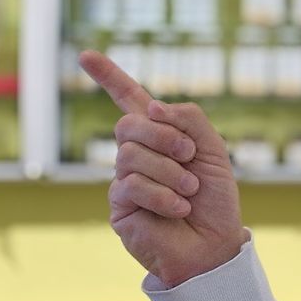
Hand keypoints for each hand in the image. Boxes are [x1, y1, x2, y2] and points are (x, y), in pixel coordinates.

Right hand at [80, 50, 246, 287]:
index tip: (85, 54)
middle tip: (190, 156)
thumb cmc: (215, 201)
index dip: (108, 76)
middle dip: (163, 136)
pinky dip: (162, 195)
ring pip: (131, 155)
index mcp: (159, 136)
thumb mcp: (213, 151)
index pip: (128, 100)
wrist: (214, 246)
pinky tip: (177, 209)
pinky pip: (132, 185)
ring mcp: (124, 180)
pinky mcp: (119, 207)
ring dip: (170, 172)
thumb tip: (152, 107)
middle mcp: (136, 155)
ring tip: (189, 192)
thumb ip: (189, 119)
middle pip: (128, 125)